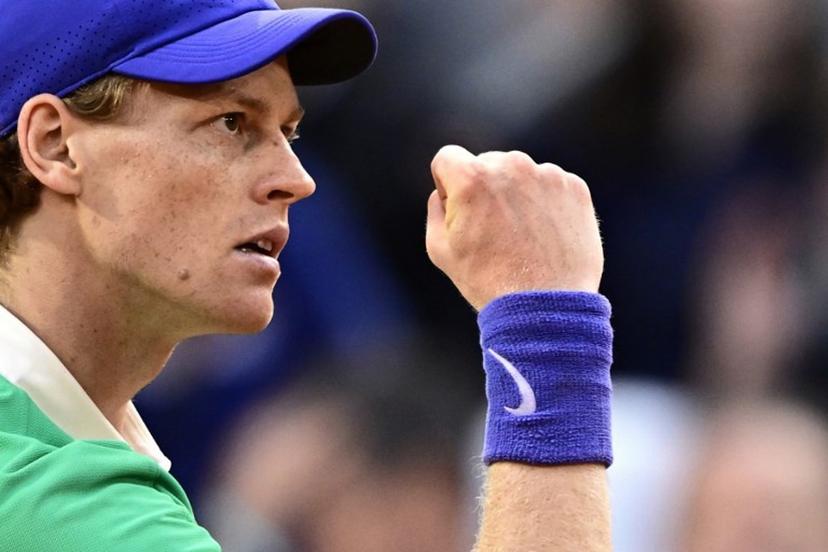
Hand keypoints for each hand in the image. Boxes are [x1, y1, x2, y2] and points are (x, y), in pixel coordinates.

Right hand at [426, 145, 603, 309]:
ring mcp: (547, 175)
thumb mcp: (440, 249)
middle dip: (485, 189)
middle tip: (493, 230)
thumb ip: (436, 210)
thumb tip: (443, 193)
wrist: (546, 307)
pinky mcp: (575, 188)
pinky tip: (544, 236)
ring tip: (522, 237)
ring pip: (521, 175)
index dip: (447, 183)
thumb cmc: (488, 281)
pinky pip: (551, 186)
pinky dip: (546, 205)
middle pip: (487, 164)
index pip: (448, 158)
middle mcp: (511, 165)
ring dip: (517, 196)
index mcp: (472, 177)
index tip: (458, 207)